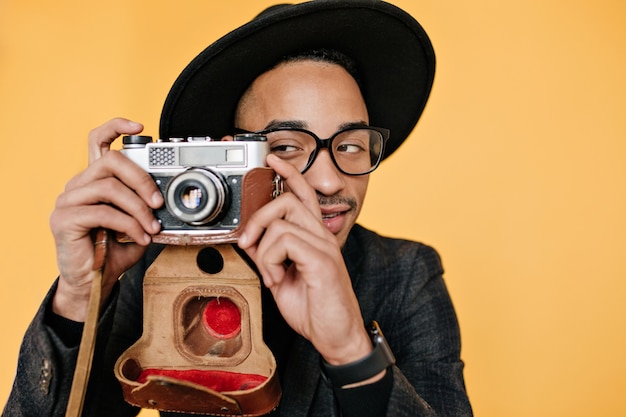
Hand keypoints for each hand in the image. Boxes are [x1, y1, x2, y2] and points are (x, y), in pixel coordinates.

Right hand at [49, 118, 162, 320]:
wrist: (94, 282)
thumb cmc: (114, 251)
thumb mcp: (138, 223)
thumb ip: (148, 207)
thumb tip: (170, 197)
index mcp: (95, 180)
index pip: (98, 141)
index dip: (116, 127)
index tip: (139, 127)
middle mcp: (79, 184)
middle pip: (111, 161)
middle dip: (142, 179)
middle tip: (158, 201)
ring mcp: (68, 200)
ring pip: (110, 188)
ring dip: (138, 208)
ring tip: (151, 227)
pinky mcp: (64, 219)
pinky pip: (103, 212)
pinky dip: (129, 224)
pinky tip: (140, 237)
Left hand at [238, 154, 371, 365]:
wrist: (336, 335)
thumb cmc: (315, 307)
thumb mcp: (281, 277)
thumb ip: (268, 255)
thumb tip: (249, 239)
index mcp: (314, 236)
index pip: (303, 193)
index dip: (288, 172)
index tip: (272, 158)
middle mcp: (321, 235)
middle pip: (287, 199)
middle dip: (259, 217)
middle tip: (248, 242)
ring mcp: (323, 246)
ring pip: (282, 220)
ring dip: (265, 249)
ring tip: (272, 273)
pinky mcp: (322, 260)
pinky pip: (285, 242)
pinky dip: (272, 262)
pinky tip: (279, 279)